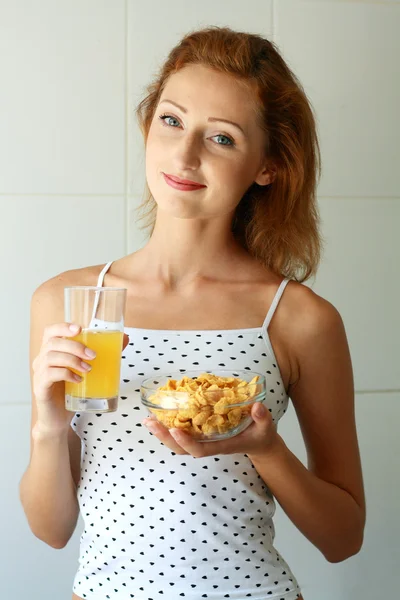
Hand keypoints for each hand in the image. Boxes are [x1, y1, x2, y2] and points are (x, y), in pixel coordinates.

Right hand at [32, 323, 128, 435]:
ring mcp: (39, 373)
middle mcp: (42, 360)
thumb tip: (124, 338)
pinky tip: (78, 380)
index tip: (80, 330)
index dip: (63, 327)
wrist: (58, 418)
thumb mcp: (86, 369)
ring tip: (88, 369)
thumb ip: (103, 353)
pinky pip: (49, 375)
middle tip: (93, 356)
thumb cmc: (72, 391)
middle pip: (52, 343)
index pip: (50, 331)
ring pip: (50, 357)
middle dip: (75, 346)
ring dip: (72, 360)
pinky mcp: (40, 388)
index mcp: (52, 351)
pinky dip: (65, 374)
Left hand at [142, 401, 278, 459]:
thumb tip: (257, 407)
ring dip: (162, 432)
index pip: (200, 450)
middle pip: (181, 449)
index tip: (176, 430)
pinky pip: (182, 433)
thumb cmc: (261, 435)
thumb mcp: (266, 427)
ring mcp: (204, 440)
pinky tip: (158, 415)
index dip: (186, 442)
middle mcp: (209, 444)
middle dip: (165, 437)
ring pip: (178, 443)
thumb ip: (263, 418)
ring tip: (147, 420)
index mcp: (222, 445)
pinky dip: (168, 426)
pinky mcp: (201, 433)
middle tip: (150, 423)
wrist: (259, 442)